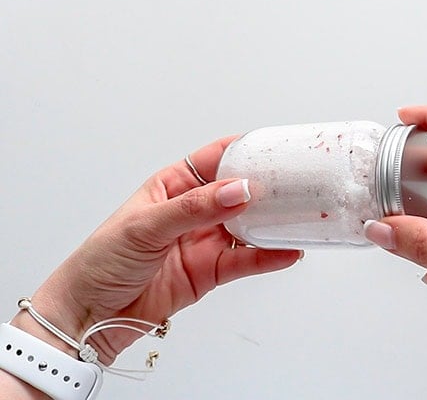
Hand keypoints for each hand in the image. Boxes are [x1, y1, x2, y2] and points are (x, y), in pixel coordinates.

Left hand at [9, 136, 301, 365]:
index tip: (272, 149)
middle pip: (238, 193)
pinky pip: (245, 262)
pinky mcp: (211, 272)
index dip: (243, 152)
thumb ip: (194, 208)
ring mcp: (204, 241)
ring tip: (298, 217)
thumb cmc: (102, 261)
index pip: (214, 160)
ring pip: (247, 227)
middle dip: (265, 188)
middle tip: (294, 185)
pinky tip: (286, 252)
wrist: (89, 317)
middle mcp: (193, 211)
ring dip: (271, 222)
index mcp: (173, 186)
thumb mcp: (145, 226)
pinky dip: (267, 257)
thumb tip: (236, 191)